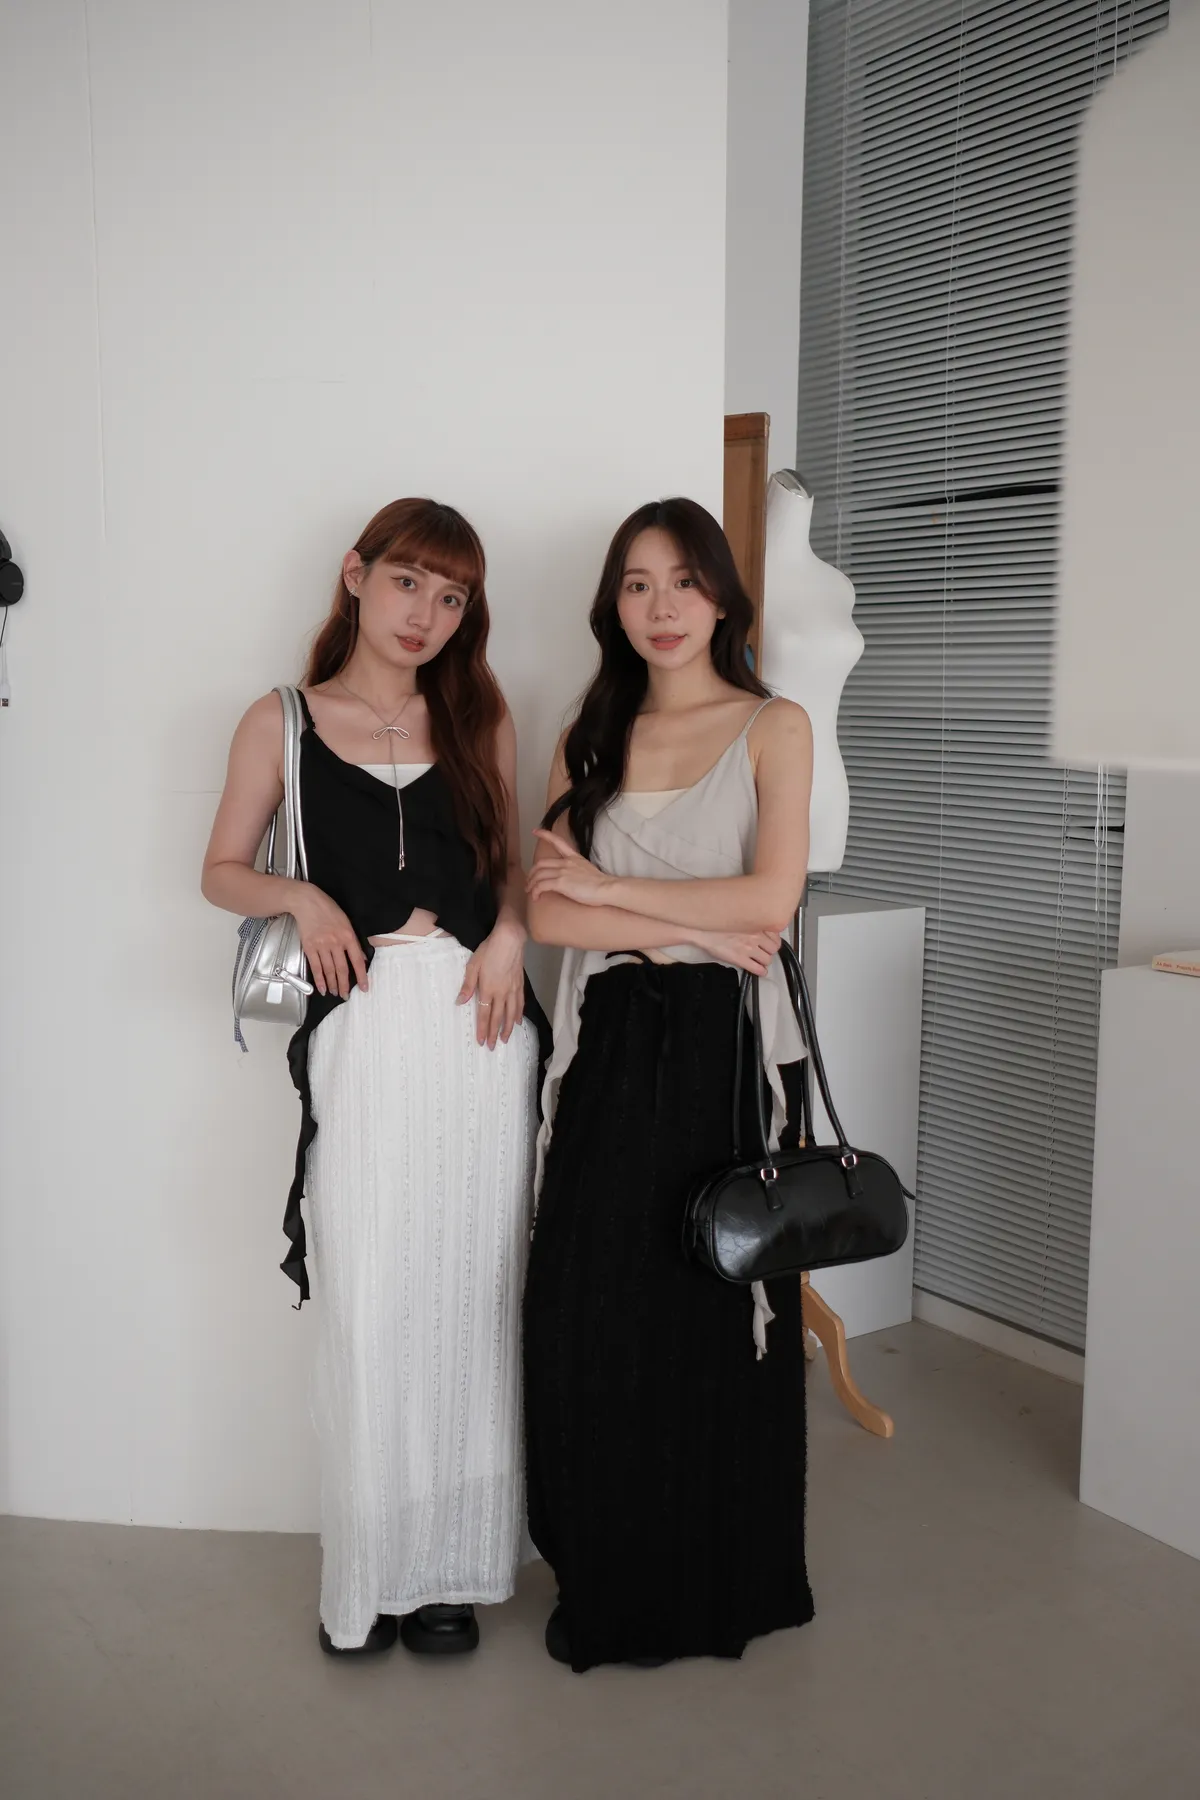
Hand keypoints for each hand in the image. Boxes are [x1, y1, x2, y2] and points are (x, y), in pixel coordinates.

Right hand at [289, 883, 368, 998]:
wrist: (307, 902)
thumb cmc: (328, 910)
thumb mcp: (346, 922)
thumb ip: (353, 942)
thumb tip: (361, 960)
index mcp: (348, 936)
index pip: (357, 961)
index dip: (361, 976)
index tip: (364, 988)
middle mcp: (336, 942)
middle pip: (342, 969)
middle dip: (344, 985)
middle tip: (346, 996)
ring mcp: (322, 945)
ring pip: (329, 970)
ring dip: (332, 984)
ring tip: (335, 993)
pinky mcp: (309, 947)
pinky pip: (315, 967)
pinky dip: (319, 979)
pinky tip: (322, 988)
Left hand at [457, 919, 525, 1048]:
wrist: (510, 939)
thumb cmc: (489, 950)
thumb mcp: (473, 966)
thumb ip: (468, 986)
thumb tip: (460, 1002)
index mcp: (488, 990)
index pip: (484, 1014)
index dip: (483, 1029)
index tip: (481, 1041)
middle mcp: (502, 993)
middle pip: (498, 1018)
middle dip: (495, 1034)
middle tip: (493, 1047)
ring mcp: (513, 990)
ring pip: (511, 1014)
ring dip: (507, 1028)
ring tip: (505, 1039)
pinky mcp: (520, 985)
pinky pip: (520, 1004)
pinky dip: (518, 1015)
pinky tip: (517, 1021)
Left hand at [528, 831, 614, 906]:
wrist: (605, 888)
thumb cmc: (600, 883)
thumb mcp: (587, 869)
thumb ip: (576, 869)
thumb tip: (570, 878)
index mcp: (573, 857)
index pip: (558, 842)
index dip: (545, 835)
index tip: (535, 831)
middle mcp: (566, 862)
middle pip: (541, 863)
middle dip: (532, 873)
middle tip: (530, 882)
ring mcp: (562, 872)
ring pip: (538, 875)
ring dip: (531, 884)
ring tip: (530, 892)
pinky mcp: (560, 883)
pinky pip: (541, 885)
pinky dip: (535, 891)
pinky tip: (536, 897)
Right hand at [693, 927, 781, 976]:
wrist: (702, 931)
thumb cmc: (716, 923)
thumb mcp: (738, 917)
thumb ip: (751, 922)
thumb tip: (760, 927)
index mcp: (755, 924)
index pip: (775, 936)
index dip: (773, 941)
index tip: (769, 942)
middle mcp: (755, 936)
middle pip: (773, 949)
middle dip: (770, 951)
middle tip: (764, 952)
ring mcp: (748, 949)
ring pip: (768, 960)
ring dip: (765, 961)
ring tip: (760, 961)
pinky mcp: (740, 959)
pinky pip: (758, 969)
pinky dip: (761, 972)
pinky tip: (759, 970)